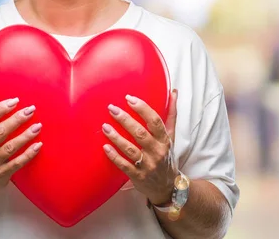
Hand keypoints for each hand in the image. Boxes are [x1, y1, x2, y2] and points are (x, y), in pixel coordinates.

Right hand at [0, 86, 42, 192]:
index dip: (0, 109)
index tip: (14, 101)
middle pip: (0, 132)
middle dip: (16, 120)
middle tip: (30, 109)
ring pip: (10, 147)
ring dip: (25, 136)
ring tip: (38, 126)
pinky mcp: (2, 174)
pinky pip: (17, 163)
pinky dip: (28, 154)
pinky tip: (38, 145)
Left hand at [102, 89, 178, 204]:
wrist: (168, 187)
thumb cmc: (167, 156)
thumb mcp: (171, 136)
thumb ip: (171, 114)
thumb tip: (174, 92)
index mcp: (165, 140)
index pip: (155, 121)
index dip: (142, 108)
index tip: (129, 98)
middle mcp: (157, 152)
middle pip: (140, 133)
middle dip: (125, 120)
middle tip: (112, 108)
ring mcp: (147, 165)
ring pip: (130, 149)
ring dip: (116, 137)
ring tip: (104, 126)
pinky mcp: (138, 176)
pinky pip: (124, 165)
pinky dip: (114, 156)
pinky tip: (105, 147)